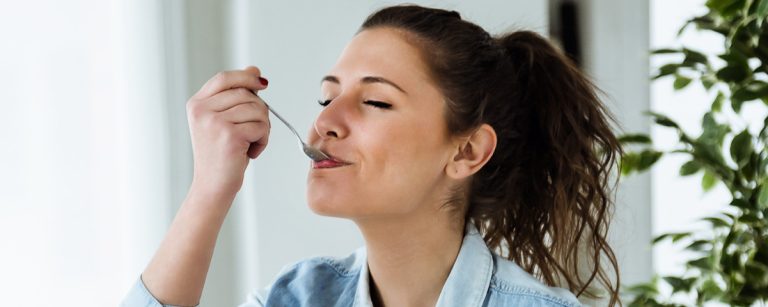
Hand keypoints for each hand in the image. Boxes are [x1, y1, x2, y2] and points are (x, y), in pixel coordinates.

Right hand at [186, 66, 269, 195]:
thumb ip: (235, 95)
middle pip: (246, 94)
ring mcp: (214, 122)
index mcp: (197, 104)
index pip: (224, 78)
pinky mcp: (229, 135)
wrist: (212, 186)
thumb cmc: (221, 155)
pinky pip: (261, 127)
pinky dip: (263, 141)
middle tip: (254, 131)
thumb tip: (254, 70)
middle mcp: (202, 110)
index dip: (246, 77)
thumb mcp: (224, 121)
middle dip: (259, 111)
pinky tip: (251, 152)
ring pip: (257, 110)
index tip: (262, 84)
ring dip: (263, 128)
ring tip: (250, 143)